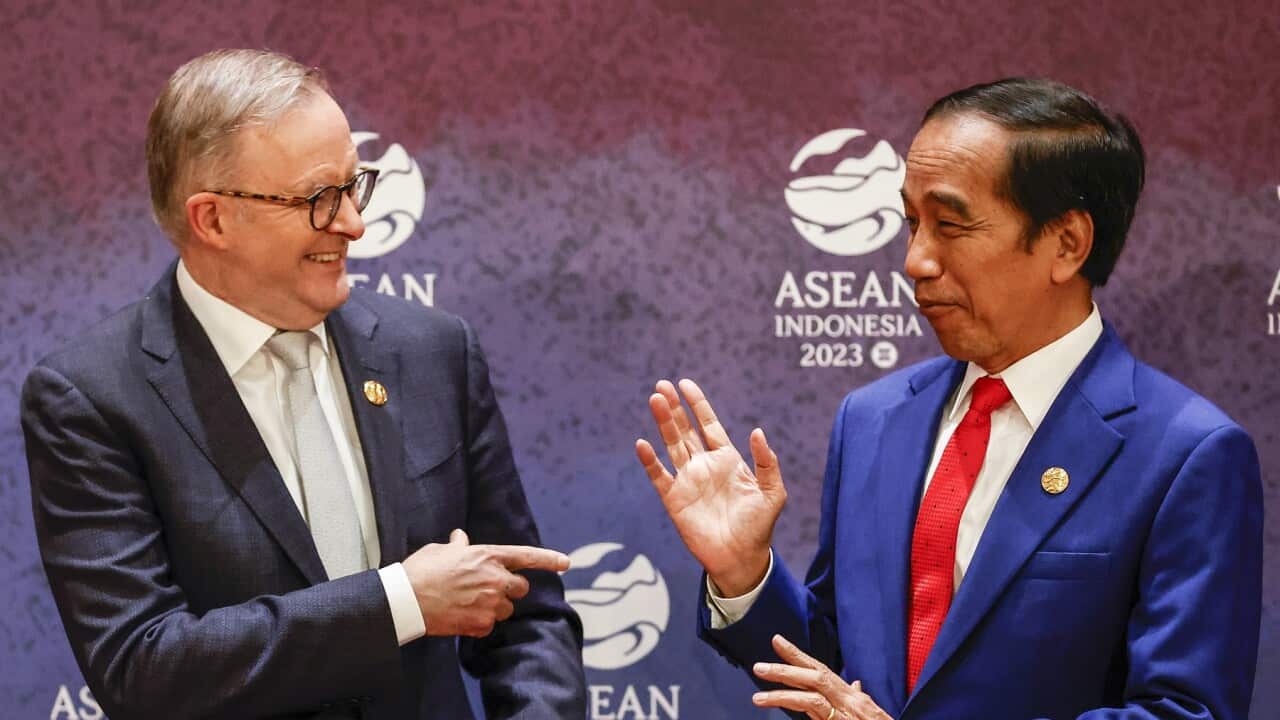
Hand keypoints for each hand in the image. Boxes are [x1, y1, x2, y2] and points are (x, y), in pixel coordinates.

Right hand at [403, 529, 569, 636]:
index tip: (565, 563)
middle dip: (510, 590)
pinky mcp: (481, 624)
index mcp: (488, 556)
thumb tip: (460, 538)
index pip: (526, 556)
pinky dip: (479, 623)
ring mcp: (490, 603)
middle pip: (521, 588)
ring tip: (467, 603)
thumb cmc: (421, 571)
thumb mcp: (440, 551)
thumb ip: (458, 546)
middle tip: (489, 590)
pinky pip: (489, 626)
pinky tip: (461, 616)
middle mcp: (494, 579)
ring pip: (506, 609)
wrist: (407, 599)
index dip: (548, 559)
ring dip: (493, 608)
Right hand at [635, 378, 785, 596]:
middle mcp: (704, 465)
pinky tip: (642, 443)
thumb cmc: (759, 526)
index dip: (697, 404)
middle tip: (662, 385)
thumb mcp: (772, 492)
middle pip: (685, 429)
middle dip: (674, 407)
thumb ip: (767, 462)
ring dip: (663, 423)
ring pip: (671, 445)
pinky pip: (659, 475)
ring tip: (654, 400)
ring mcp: (687, 480)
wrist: (741, 559)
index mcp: (727, 459)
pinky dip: (650, 460)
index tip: (685, 384)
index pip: (708, 425)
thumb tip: (758, 432)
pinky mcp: (674, 499)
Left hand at [752, 635, 893, 719]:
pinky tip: (779, 710)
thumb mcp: (871, 711)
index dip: (798, 655)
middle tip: (758, 666)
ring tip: (758, 699)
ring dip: (783, 696)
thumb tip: (856, 683)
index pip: (821, 670)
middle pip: (816, 678)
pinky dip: (799, 710)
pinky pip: (817, 717)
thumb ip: (860, 696)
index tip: (777, 642)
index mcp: (852, 696)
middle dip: (786, 670)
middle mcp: (850, 701)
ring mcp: (847, 715)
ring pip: (812, 699)